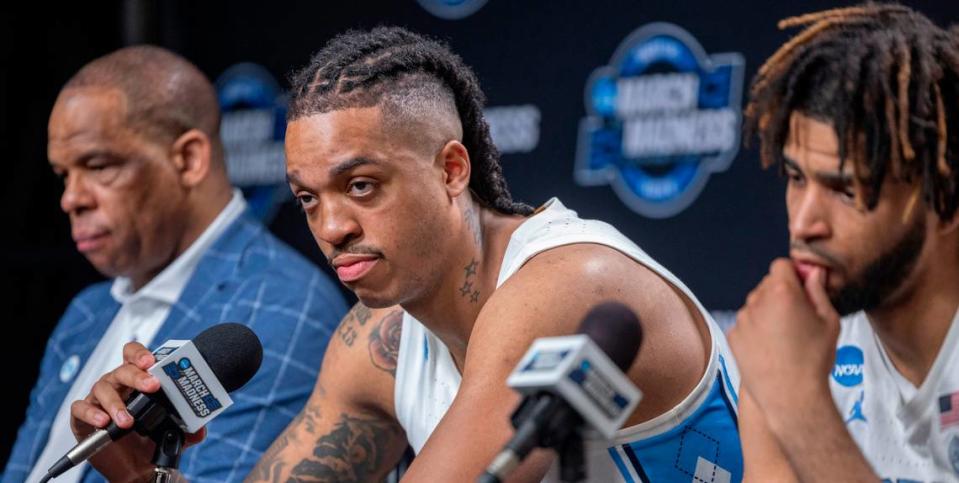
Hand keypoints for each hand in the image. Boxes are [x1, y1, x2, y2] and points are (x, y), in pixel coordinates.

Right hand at [69, 342, 204, 481]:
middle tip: (152, 386)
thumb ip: (187, 428)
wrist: (135, 467)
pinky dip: (90, 413)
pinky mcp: (82, 418)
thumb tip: (201, 430)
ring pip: (102, 388)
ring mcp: (99, 399)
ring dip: (116, 403)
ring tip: (127, 420)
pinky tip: (103, 421)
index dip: (141, 354)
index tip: (152, 361)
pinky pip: (80, 408)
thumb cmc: (150, 439)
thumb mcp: (173, 432)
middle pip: (122, 369)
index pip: (134, 355)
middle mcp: (117, 384)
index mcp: (137, 380)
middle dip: (137, 376)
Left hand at [728, 259, 840, 434]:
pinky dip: (756, 330)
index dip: (793, 274)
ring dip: (767, 312)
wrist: (790, 397)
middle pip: (767, 284)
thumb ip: (818, 291)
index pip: (781, 265)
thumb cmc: (815, 359)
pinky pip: (746, 324)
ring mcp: (741, 319)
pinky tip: (770, 348)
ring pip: (755, 304)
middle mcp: (756, 301)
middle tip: (797, 317)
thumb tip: (813, 273)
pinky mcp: (733, 336)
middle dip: (781, 293)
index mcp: (782, 292)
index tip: (802, 288)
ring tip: (785, 338)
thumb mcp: (829, 322)